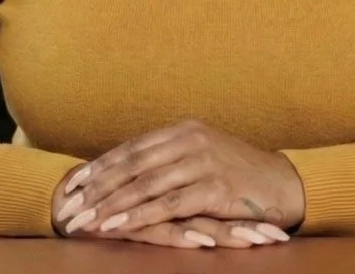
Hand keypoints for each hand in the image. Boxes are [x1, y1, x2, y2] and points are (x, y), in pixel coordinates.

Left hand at [53, 120, 303, 240]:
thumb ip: (171, 161)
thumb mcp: (204, 157)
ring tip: (86, 219)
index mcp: (185, 130)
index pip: (133, 147)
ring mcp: (203, 161)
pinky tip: (119, 225)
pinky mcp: (214, 187)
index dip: (102, 165)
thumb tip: (132, 173)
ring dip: (111, 204)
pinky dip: (139, 215)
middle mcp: (191, 140)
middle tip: (70, 206)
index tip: (75, 183)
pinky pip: (168, 204)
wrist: (285, 185)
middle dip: (98, 187)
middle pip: (133, 164)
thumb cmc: (241, 176)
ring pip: (145, 184)